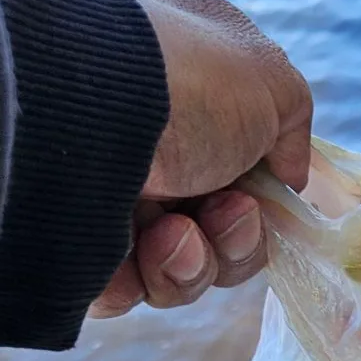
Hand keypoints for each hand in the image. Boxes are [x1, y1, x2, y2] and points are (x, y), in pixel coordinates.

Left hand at [89, 0, 312, 317]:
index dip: (263, 189)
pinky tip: (137, 252)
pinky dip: (144, 279)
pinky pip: (126, 286)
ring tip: (172, 235)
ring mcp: (102, 182)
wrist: (70, 103)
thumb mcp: (270, 78)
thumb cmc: (179, 74)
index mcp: (183, 75)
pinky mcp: (68, 237)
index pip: (241, 152)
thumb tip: (286, 176)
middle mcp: (141, 127)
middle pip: (217, 220)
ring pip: (179, 261)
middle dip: (234, 233)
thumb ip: (292, 127)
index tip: (269, 196)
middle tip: (223, 214)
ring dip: (195, 260)